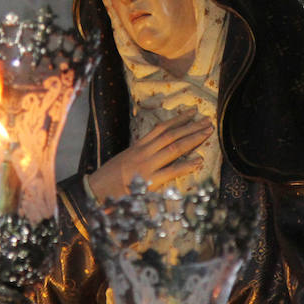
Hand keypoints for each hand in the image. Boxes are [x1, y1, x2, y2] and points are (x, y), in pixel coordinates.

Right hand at [87, 109, 213, 200]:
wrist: (95, 191)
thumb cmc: (108, 179)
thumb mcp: (125, 160)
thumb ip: (140, 154)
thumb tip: (156, 150)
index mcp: (137, 146)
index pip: (161, 128)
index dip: (177, 119)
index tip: (191, 112)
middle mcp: (143, 152)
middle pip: (171, 135)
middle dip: (191, 126)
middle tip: (208, 121)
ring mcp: (147, 165)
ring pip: (174, 148)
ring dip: (192, 139)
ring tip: (207, 133)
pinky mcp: (149, 181)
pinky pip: (171, 170)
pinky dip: (186, 165)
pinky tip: (199, 161)